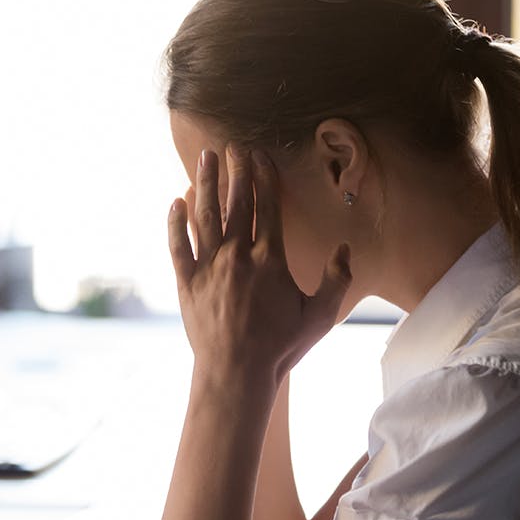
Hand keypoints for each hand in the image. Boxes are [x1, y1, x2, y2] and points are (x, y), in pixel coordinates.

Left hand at [169, 145, 351, 387]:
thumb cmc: (279, 347)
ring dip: (205, 184)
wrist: (235, 372)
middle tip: (233, 147)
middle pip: (236, 203)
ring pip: (205, 216)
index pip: (267, 207)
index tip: (259, 156)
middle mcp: (237, 256)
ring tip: (205, 159)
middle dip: (236, 171)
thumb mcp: (319, 317)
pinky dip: (175, 222)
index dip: (264, 178)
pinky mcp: (186, 283)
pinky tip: (175, 201)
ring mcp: (208, 268)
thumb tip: (344, 248)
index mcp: (270, 259)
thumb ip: (336, 280)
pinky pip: (177, 246)